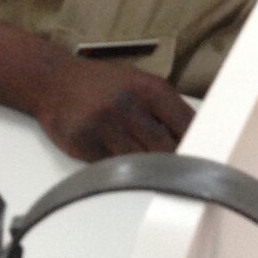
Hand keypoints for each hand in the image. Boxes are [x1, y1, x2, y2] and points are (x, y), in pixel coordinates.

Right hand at [31, 57, 193, 160]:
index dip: (199, 146)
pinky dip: (119, 171)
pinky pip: (112, 168)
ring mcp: (105, 126)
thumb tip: (199, 140)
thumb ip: (168, 110)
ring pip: (139, 163)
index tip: (204, 162)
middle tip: (181, 176)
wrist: (53, 80)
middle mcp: (129, 105)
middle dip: (175, 164)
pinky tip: (120, 165)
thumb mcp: (141, 84)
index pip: (187, 126)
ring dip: (147, 171)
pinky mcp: (85, 144)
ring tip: (150, 173)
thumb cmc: (104, 85)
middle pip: (166, 149)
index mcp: (151, 90)